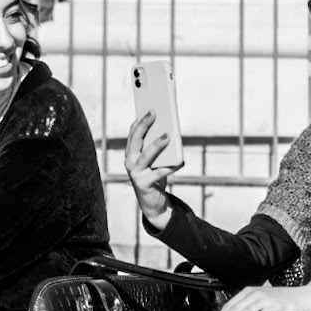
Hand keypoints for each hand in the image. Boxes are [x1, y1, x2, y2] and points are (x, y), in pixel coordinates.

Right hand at [124, 111, 180, 229]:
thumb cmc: (155, 176)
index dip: (139, 120)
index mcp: (130, 154)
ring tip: (168, 135)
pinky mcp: (144, 184)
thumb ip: (156, 147)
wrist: (152, 203)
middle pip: (136, 140)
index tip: (148, 107)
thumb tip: (168, 130)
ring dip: (156, 145)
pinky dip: (171, 167)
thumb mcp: (154, 160)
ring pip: (145, 156)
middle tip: (154, 112)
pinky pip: (159, 173)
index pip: (132, 133)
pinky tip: (181, 161)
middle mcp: (129, 162)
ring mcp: (135, 174)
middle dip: (144, 125)